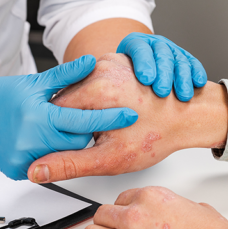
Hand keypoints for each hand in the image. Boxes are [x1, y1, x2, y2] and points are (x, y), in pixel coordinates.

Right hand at [0, 55, 137, 179]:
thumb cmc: (0, 96)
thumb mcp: (35, 83)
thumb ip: (66, 76)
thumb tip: (91, 62)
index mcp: (39, 117)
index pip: (84, 121)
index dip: (110, 118)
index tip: (130, 115)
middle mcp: (32, 140)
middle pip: (77, 143)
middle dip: (85, 133)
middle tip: (86, 122)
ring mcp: (24, 158)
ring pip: (63, 155)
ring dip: (67, 144)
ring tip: (60, 130)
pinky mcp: (18, 170)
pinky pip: (45, 165)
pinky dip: (49, 154)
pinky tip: (44, 142)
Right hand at [28, 54, 227, 182]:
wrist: (189, 116)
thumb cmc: (158, 135)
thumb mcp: (109, 158)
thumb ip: (69, 163)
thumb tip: (37, 170)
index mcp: (96, 89)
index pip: (54, 111)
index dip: (57, 132)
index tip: (68, 144)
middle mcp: (102, 68)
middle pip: (66, 98)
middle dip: (73, 120)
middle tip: (94, 138)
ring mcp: (111, 60)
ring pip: (80, 87)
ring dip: (85, 107)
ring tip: (106, 125)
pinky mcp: (118, 58)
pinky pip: (95, 79)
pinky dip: (98, 95)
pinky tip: (113, 111)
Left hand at [117, 33, 206, 101]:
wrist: (137, 75)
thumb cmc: (122, 81)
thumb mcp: (112, 75)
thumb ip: (108, 81)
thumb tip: (99, 101)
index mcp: (134, 45)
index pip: (139, 49)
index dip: (143, 63)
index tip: (145, 80)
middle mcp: (154, 45)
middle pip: (161, 54)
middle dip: (163, 73)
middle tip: (162, 92)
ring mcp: (171, 50)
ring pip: (179, 59)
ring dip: (182, 78)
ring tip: (183, 96)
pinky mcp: (185, 58)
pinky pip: (193, 63)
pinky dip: (196, 72)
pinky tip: (198, 83)